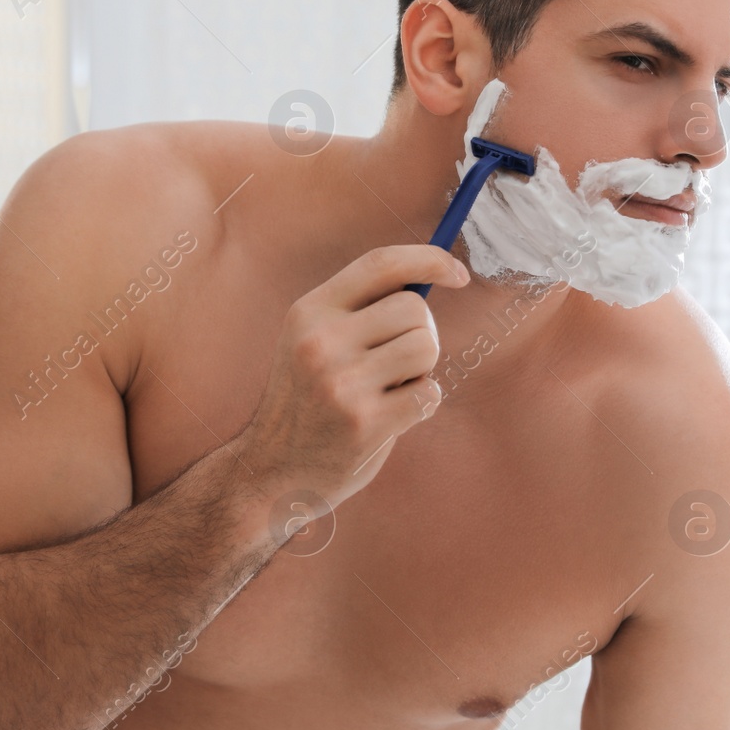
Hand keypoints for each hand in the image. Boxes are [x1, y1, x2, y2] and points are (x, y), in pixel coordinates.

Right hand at [239, 244, 469, 511]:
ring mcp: (342, 382)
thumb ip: (359, 311)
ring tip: (389, 389)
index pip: (381, 263)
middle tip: (395, 364)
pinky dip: (421, 404)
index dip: (428, 259)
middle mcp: (321, 341)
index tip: (458, 274)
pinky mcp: (365, 422)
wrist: (271, 470)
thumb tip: (430, 277)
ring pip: (426, 348)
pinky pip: (428, 394)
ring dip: (421, 370)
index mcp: (309, 311)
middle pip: (415, 308)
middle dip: (421, 334)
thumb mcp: (311, 341)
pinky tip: (390, 417)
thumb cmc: (308, 400)